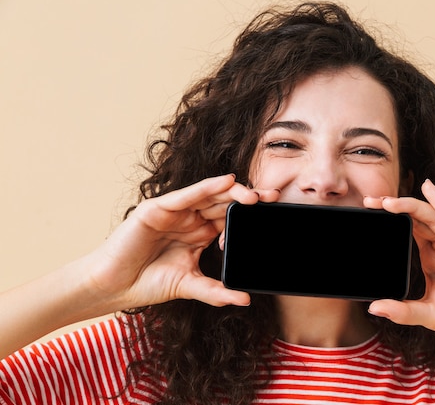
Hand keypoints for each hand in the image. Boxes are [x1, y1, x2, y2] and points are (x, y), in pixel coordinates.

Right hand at [82, 174, 279, 310]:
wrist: (112, 286)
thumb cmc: (147, 283)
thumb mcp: (190, 286)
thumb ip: (217, 291)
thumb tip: (245, 300)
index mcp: (199, 233)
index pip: (231, 218)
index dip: (250, 214)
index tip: (274, 215)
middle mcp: (190, 219)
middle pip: (225, 203)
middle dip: (249, 199)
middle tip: (273, 198)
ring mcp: (175, 212)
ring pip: (209, 195)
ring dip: (233, 192)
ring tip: (255, 196)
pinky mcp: (158, 208)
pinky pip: (188, 195)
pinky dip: (207, 187)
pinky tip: (226, 182)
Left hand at [365, 179, 434, 360]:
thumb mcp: (430, 316)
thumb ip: (403, 311)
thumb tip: (375, 306)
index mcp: (433, 259)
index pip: (408, 230)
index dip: (390, 220)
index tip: (367, 213)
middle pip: (417, 219)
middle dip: (393, 208)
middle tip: (369, 201)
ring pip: (434, 217)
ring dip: (410, 206)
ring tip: (387, 200)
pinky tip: (429, 189)